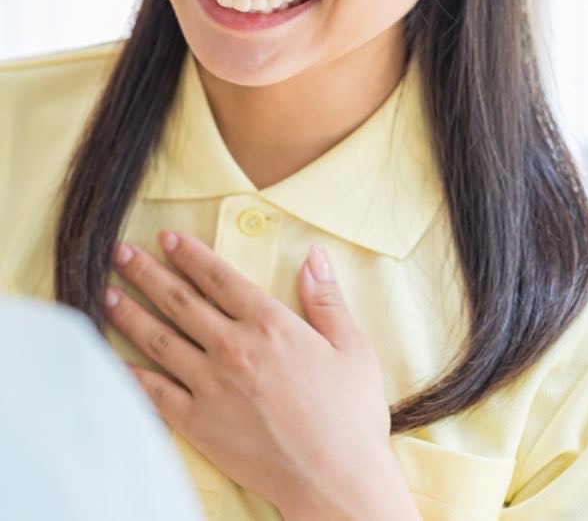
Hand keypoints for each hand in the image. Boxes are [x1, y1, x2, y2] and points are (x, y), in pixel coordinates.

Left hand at [103, 230, 401, 516]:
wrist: (333, 478)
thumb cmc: (350, 412)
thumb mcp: (352, 346)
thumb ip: (327, 298)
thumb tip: (313, 255)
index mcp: (271, 325)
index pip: (220, 279)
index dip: (191, 255)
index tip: (168, 239)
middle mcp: (233, 349)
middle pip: (180, 302)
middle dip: (148, 272)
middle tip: (122, 253)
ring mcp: (210, 387)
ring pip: (159, 340)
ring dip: (129, 313)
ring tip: (106, 292)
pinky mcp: (197, 423)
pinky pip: (152, 392)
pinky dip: (127, 373)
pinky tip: (110, 358)